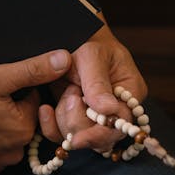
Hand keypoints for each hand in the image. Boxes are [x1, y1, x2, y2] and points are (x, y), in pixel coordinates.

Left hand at [38, 14, 146, 152]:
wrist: (68, 35)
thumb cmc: (86, 39)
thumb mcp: (91, 56)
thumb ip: (97, 84)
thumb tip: (109, 111)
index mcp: (129, 93)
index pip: (120, 125)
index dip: (98, 135)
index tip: (77, 139)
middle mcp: (116, 109)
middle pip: (99, 138)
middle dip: (76, 120)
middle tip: (69, 93)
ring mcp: (94, 115)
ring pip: (79, 137)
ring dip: (64, 117)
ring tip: (65, 88)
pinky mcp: (74, 117)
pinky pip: (62, 134)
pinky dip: (50, 125)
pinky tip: (45, 108)